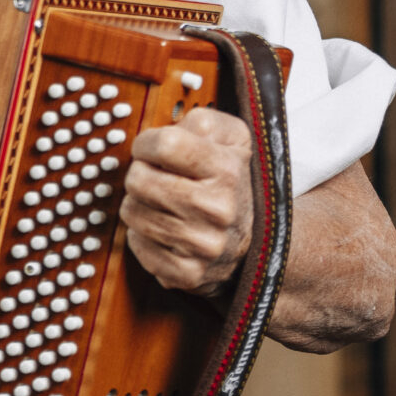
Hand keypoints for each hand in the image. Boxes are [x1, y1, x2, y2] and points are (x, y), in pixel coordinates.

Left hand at [120, 106, 253, 296]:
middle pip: (138, 179)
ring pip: (132, 212)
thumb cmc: (234, 183)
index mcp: (227, 170)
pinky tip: (166, 231)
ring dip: (140, 204)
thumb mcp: (233, 139)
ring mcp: (203, 245)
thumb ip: (201, 121)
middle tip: (158, 178)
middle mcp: (217, 209)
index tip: (153, 149)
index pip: (165, 144)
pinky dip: (144, 236)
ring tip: (163, 204)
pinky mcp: (187, 274)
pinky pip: (137, 244)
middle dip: (141, 173)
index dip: (149, 143)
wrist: (263, 244)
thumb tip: (165, 131)